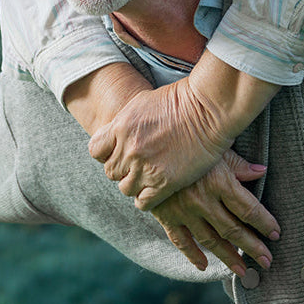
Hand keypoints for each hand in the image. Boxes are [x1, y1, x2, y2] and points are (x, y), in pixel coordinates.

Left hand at [87, 53, 278, 208]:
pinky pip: (143, 202)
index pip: (95, 150)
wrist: (207, 109)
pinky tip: (156, 190)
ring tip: (148, 178)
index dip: (106, 153)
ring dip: (134, 184)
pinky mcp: (164, 183)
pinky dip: (146, 199)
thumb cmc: (180, 100)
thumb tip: (116, 133)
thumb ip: (125, 122)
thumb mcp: (142, 102)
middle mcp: (129, 149)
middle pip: (111, 171)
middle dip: (122, 169)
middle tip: (138, 165)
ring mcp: (145, 167)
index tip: (119, 152)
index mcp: (120, 127)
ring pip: (124, 188)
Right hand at [151, 150, 278, 276]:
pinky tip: (203, 265)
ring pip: (211, 240)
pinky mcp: (166, 215)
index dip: (265, 223)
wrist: (148, 144)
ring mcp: (184, 211)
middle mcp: (204, 201)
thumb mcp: (215, 148)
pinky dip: (192, 255)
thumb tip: (262, 171)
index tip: (276, 234)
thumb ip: (238, 164)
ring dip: (228, 257)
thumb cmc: (187, 141)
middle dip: (253, 247)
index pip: (249, 209)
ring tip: (243, 271)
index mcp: (220, 182)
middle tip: (267, 261)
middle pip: (234, 229)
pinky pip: (181, 240)